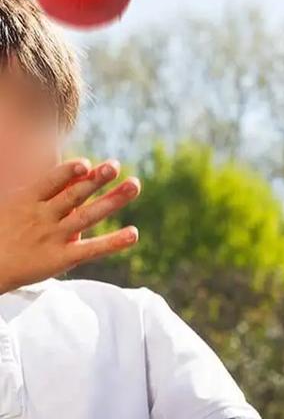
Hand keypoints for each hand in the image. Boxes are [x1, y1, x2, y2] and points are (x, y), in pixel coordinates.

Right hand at [0, 159, 139, 293]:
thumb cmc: (2, 230)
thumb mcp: (12, 203)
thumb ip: (38, 188)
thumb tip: (57, 161)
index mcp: (27, 200)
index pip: (51, 181)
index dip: (67, 172)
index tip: (85, 164)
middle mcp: (42, 217)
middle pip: (73, 195)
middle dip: (96, 179)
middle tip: (115, 165)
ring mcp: (53, 237)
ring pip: (87, 216)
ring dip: (113, 200)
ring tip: (135, 185)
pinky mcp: (62, 258)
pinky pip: (92, 249)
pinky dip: (114, 242)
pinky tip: (134, 234)